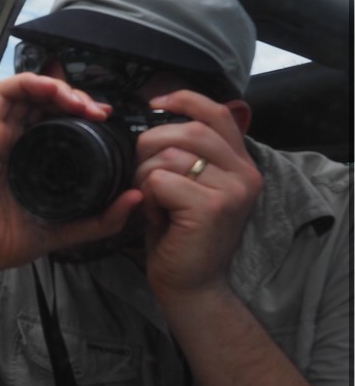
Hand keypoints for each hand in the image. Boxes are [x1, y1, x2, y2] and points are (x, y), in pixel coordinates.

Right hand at [0, 73, 141, 291]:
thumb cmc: (6, 241)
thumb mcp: (67, 229)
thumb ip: (102, 219)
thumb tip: (135, 199)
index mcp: (29, 158)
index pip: (55, 119)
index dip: (80, 111)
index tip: (104, 119)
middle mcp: (12, 141)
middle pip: (44, 101)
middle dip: (75, 97)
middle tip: (96, 110)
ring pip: (27, 90)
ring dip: (56, 86)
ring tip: (78, 101)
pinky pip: (2, 92)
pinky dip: (30, 82)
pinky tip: (53, 90)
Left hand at [132, 90, 261, 299]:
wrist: (191, 285)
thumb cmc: (181, 237)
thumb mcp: (189, 189)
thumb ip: (186, 156)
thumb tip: (156, 120)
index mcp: (241, 164)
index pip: (217, 113)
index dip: (184, 100)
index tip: (155, 102)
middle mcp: (245, 173)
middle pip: (188, 130)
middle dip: (151, 145)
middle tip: (142, 173)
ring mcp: (232, 190)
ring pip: (169, 156)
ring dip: (145, 176)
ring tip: (151, 200)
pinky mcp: (211, 207)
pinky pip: (161, 180)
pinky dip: (146, 195)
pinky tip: (156, 215)